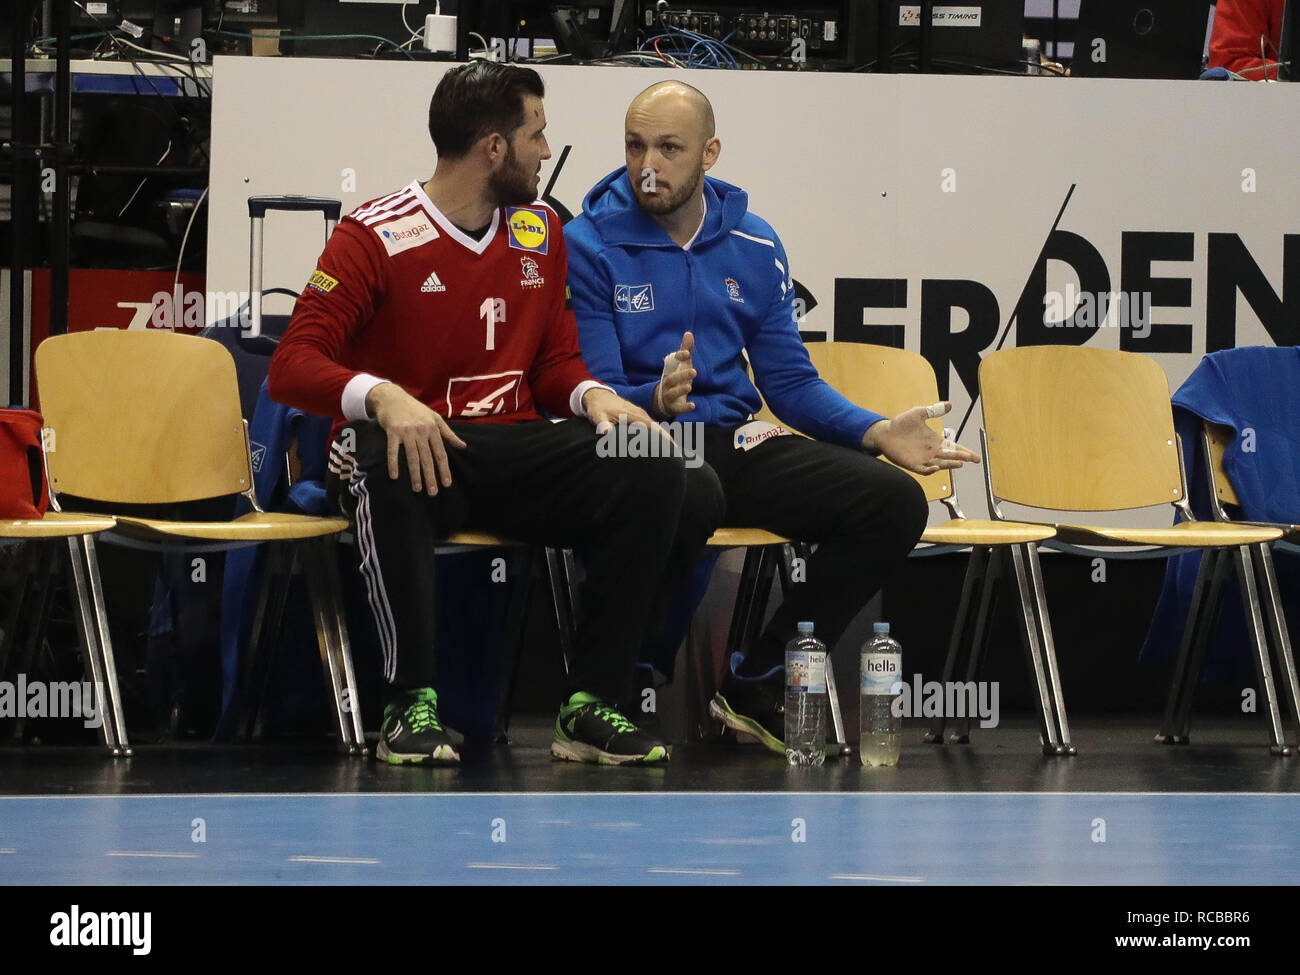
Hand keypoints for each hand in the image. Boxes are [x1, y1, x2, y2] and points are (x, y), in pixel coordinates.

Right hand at [365, 382, 466, 493]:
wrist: (392, 397)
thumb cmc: (415, 409)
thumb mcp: (435, 418)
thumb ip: (449, 433)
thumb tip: (463, 446)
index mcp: (433, 429)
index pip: (441, 453)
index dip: (444, 469)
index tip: (446, 484)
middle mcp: (421, 431)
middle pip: (428, 458)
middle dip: (431, 476)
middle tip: (433, 492)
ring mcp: (407, 431)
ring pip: (413, 457)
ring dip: (415, 474)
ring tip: (417, 488)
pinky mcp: (392, 431)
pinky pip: (393, 450)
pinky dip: (394, 463)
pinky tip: (394, 476)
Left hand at [583, 387, 675, 445]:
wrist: (598, 395)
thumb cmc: (598, 407)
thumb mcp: (597, 415)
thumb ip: (601, 424)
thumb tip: (604, 431)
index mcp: (632, 414)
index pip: (650, 426)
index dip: (661, 435)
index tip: (671, 445)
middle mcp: (639, 413)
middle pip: (657, 427)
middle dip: (667, 438)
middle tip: (676, 453)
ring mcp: (639, 413)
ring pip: (655, 426)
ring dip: (663, 436)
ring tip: (672, 450)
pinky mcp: (638, 415)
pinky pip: (650, 424)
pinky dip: (657, 432)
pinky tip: (660, 441)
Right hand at [652, 331, 695, 417]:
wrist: (663, 400)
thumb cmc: (675, 378)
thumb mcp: (681, 365)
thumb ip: (685, 350)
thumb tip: (689, 333)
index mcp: (670, 370)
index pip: (672, 362)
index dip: (679, 357)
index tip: (686, 353)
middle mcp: (667, 383)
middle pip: (671, 379)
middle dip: (682, 375)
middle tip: (694, 372)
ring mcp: (669, 396)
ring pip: (672, 393)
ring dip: (680, 390)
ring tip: (689, 387)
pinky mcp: (673, 407)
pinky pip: (677, 408)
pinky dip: (684, 407)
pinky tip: (693, 405)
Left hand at [862, 401, 980, 474]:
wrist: (884, 432)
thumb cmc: (901, 424)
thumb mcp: (919, 413)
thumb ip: (933, 410)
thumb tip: (949, 404)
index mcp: (935, 441)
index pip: (953, 447)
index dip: (965, 451)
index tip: (976, 455)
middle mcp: (931, 451)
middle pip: (950, 456)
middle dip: (962, 457)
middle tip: (974, 459)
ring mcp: (922, 459)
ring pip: (940, 464)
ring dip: (949, 464)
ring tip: (960, 462)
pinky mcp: (911, 464)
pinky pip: (922, 470)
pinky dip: (929, 470)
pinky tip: (936, 467)